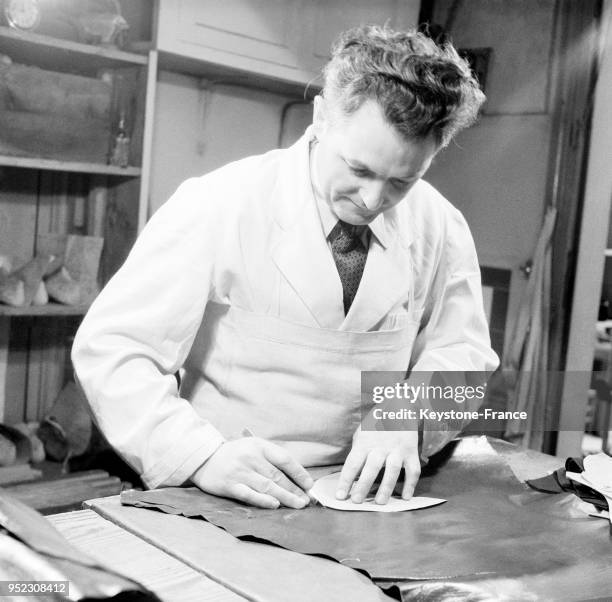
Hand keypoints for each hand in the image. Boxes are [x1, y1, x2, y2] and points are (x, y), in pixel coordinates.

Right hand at [191, 437, 313, 508]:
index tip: (309, 485)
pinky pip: (249, 494)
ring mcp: (240, 471)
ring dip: (285, 497)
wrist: (204, 458)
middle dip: (295, 490)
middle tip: (307, 501)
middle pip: (278, 476)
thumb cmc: (235, 454)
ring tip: (298, 505)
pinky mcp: (229, 485)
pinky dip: (262, 500)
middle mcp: (251, 457)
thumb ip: (272, 459)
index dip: (299, 472)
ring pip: (267, 486)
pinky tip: (274, 505)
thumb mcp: (254, 447)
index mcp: (259, 445)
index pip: (284, 459)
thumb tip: (296, 478)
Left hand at [336, 427, 419, 504]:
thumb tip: (351, 475)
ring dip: (386, 487)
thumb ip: (357, 450)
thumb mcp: (362, 432)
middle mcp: (381, 446)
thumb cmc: (376, 424)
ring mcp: (397, 449)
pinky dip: (411, 484)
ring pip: (392, 470)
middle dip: (363, 485)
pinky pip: (413, 470)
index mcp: (365, 441)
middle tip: (356, 501)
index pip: (353, 462)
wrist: (400, 406)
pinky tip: (406, 497)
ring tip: (379, 502)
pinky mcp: (411, 452)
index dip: (346, 480)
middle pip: (371, 467)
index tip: (340, 495)